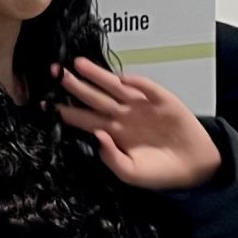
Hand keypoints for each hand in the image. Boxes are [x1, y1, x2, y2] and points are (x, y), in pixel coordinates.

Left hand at [53, 58, 221, 190]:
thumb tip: (97, 136)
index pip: (83, 119)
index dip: (65, 110)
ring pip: (114, 87)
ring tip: (78, 64)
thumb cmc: (159, 172)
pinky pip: (147, 88)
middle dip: (74, 85)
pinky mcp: (162, 100)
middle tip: (56, 72)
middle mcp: (122, 115)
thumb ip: (112, 158)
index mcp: (111, 132)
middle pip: (94, 97)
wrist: (193, 167)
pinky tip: (124, 79)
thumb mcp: (131, 174)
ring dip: (98, 75)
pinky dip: (137, 83)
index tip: (45, 102)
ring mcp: (141, 105)